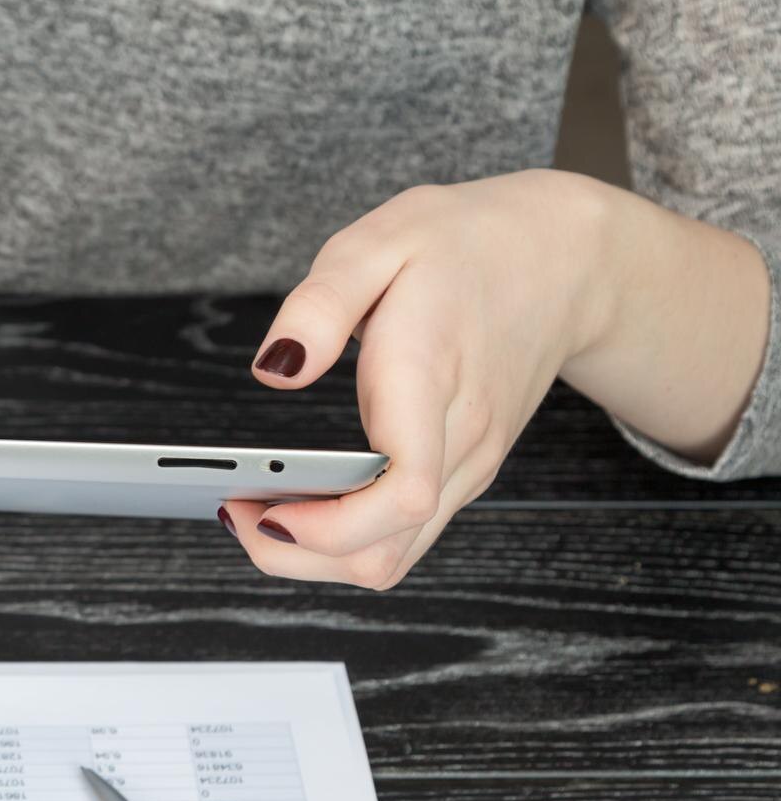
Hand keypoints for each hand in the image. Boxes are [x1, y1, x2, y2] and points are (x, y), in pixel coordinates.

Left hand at [224, 171, 620, 588]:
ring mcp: (467, 466)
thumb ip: (320, 305)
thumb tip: (275, 369)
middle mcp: (459, 442)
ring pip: (390, 559)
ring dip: (314, 555)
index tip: (264, 507)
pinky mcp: (464, 474)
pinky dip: (344, 540)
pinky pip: (402, 538)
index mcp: (430, 381)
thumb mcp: (380, 240)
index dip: (324, 526)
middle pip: (381, 552)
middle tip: (235, 508)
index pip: (400, 493)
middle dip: (294, 552)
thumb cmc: (465, 246)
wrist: (564, 259)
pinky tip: (304, 502)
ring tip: (259, 507)